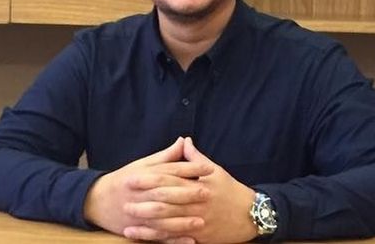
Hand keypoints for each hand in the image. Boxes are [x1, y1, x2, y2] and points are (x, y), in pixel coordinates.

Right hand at [83, 137, 212, 240]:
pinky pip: (158, 236)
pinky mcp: (138, 229)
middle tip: (209, 192)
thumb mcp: (143, 164)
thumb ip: (165, 156)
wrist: (96, 200)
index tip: (210, 168)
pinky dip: (173, 239)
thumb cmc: (124, 179)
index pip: (171, 170)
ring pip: (163, 218)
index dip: (191, 168)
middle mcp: (142, 194)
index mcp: (145, 176)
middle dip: (188, 193)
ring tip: (202, 220)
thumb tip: (184, 140)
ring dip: (182, 220)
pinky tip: (189, 240)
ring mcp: (139, 213)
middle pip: (167, 193)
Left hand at [123, 137, 257, 243]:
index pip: (169, 180)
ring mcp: (196, 222)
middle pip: (165, 202)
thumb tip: (183, 141)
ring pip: (167, 222)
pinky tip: (141, 235)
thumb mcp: (216, 171)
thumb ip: (196, 158)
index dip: (149, 179)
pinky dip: (155, 237)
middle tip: (123, 198)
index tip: (132, 177)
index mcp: (197, 185)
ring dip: (145, 221)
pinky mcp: (197, 237)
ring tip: (127, 218)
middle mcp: (195, 204)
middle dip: (143, 200)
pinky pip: (173, 238)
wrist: (251, 215)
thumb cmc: (230, 190)